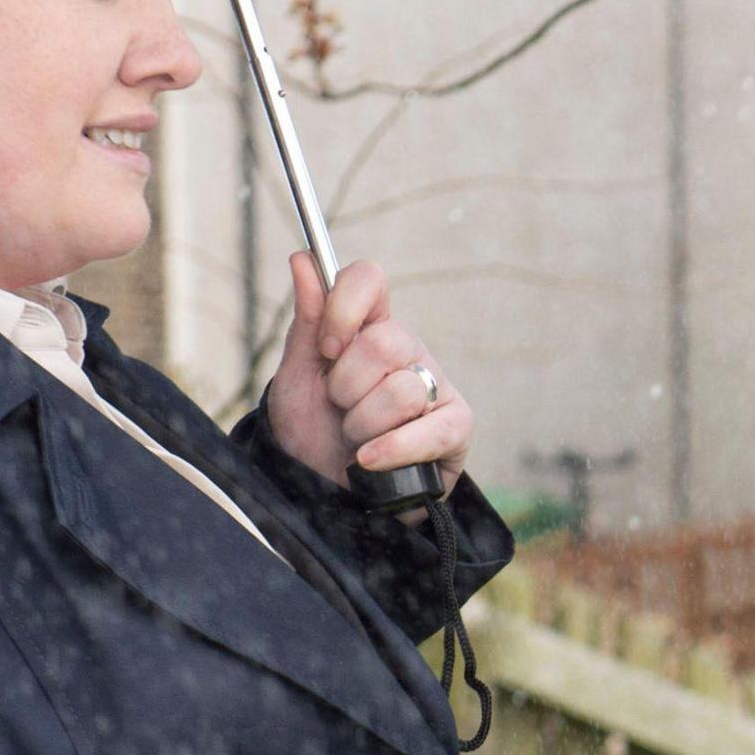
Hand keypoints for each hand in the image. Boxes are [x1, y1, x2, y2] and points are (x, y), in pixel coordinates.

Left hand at [266, 253, 471, 499]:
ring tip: (357, 441)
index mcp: (369, 328)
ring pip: (401, 390)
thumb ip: (308, 323)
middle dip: (347, 386)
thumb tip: (303, 259)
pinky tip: (369, 462)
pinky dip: (391, 449)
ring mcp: (435, 387)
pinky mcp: (456, 428)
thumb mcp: (299, 379)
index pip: (368, 280)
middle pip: (384, 341)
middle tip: (339, 409)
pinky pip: (429, 430)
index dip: (344, 308)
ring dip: (362, 426)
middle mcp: (408, 351)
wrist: (326, 495)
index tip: (326, 349)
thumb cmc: (314, 434)